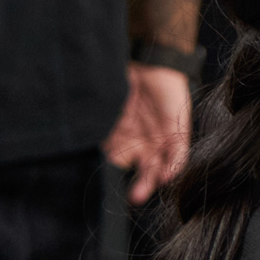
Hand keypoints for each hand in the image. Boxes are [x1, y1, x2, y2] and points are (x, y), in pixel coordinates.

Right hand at [105, 63, 190, 204]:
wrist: (148, 62)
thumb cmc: (122, 83)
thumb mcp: (106, 110)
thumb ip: (99, 131)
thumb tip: (80, 144)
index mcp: (122, 139)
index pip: (118, 165)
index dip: (113, 177)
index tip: (107, 189)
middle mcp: (142, 142)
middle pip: (141, 171)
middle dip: (137, 186)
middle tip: (130, 197)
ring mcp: (160, 138)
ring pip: (159, 167)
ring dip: (152, 181)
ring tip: (141, 193)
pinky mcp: (178, 131)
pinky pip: (179, 154)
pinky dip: (174, 166)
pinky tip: (167, 176)